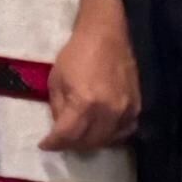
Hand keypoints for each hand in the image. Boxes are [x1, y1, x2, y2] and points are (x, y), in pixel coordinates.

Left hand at [46, 0, 141, 152]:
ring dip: (90, 143)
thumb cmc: (76, 54)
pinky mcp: (137, 107)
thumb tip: (60, 128)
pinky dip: (111, 136)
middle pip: (89, 142)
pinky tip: (100, 132)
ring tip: (77, 139)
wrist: (106, 36)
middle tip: (60, 142)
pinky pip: (125, 131)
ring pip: (108, 140)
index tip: (44, 145)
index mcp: (85, 103)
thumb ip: (58, 108)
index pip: (68, 135)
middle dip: (71, 145)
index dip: (53, 143)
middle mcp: (108, 111)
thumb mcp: (56, 80)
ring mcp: (126, 110)